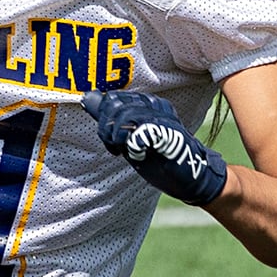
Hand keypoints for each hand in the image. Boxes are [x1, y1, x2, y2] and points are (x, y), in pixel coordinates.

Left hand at [80, 91, 227, 206]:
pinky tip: (138, 155)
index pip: (112, 98)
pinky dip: (132, 146)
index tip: (111, 140)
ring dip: (116, 138)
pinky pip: (140, 132)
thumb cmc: (160, 158)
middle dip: (106, 127)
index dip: (103, 119)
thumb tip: (87, 98)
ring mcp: (164, 118)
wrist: (189, 179)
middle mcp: (156, 105)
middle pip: (115, 103)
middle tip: (115, 147)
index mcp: (148, 103)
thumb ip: (111, 118)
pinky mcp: (168, 134)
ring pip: (124, 115)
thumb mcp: (130, 137)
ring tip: (125, 151)